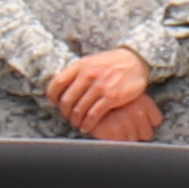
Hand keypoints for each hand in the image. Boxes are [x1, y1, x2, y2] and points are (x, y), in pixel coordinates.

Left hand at [44, 48, 159, 142]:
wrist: (135, 61)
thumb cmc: (112, 63)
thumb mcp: (92, 61)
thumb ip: (78, 72)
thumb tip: (63, 86)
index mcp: (81, 66)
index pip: (58, 83)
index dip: (53, 96)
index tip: (55, 103)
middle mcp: (88, 75)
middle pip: (67, 100)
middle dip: (65, 113)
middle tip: (68, 117)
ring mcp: (100, 86)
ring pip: (79, 110)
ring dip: (76, 121)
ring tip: (78, 124)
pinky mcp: (111, 97)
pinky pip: (93, 115)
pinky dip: (88, 124)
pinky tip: (87, 127)